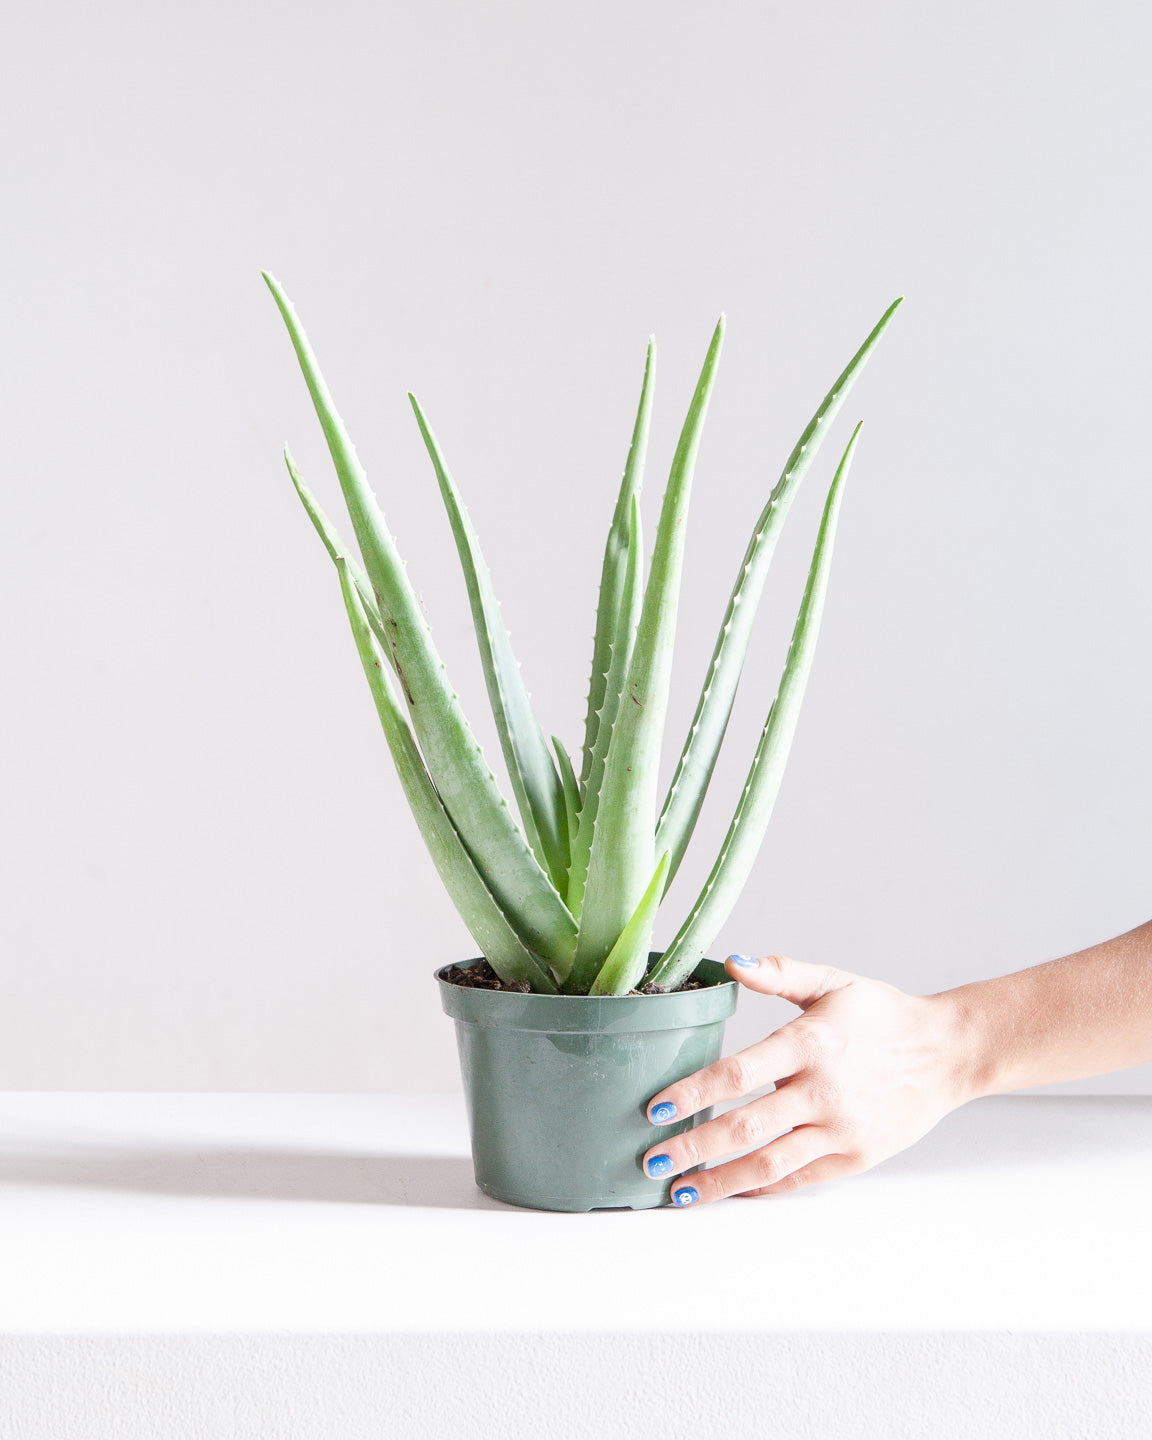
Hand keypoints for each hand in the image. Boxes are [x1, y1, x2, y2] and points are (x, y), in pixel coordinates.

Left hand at [643, 953, 969, 1205]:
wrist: (947, 1053)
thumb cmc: (883, 1015)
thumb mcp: (832, 981)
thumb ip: (779, 973)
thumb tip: (732, 961)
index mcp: (810, 1044)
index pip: (739, 1073)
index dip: (692, 1093)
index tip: (654, 1108)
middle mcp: (823, 1091)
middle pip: (745, 1127)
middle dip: (692, 1148)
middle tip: (650, 1161)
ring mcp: (839, 1130)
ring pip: (768, 1164)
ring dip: (719, 1181)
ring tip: (680, 1191)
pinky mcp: (854, 1157)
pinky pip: (799, 1179)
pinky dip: (761, 1187)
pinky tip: (730, 1189)